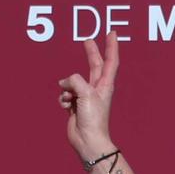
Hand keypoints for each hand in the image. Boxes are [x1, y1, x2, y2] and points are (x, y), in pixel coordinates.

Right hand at [58, 34, 118, 158]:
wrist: (87, 140)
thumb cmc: (93, 119)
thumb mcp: (86, 94)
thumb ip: (75, 81)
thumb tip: (64, 83)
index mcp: (105, 84)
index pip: (110, 61)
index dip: (111, 47)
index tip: (112, 33)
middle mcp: (96, 88)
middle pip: (93, 65)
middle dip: (90, 53)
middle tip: (87, 40)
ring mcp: (85, 96)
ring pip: (71, 82)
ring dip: (67, 89)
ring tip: (71, 100)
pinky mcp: (75, 104)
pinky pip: (64, 94)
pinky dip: (62, 99)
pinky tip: (66, 108)